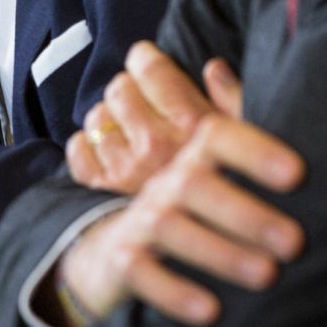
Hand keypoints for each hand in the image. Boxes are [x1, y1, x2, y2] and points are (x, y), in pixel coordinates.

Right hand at [55, 114, 304, 326]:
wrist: (117, 242)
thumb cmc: (184, 198)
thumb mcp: (202, 157)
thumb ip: (223, 114)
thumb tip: (218, 66)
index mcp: (189, 149)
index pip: (216, 135)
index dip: (253, 149)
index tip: (298, 174)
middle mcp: (162, 178)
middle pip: (195, 181)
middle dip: (246, 211)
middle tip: (295, 241)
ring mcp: (139, 217)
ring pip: (169, 226)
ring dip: (219, 252)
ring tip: (267, 275)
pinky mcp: (122, 259)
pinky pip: (140, 272)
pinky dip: (174, 292)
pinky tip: (212, 311)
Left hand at [67, 42, 242, 194]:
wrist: (202, 267)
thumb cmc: (234, 195)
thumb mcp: (247, 145)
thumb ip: (232, 102)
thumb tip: (213, 68)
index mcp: (189, 126)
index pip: (151, 70)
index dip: (145, 58)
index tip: (148, 61)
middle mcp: (152, 144)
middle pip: (119, 89)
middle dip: (128, 87)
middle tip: (142, 99)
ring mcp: (123, 169)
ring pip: (97, 118)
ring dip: (109, 118)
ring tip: (128, 129)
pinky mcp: (102, 192)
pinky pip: (79, 152)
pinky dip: (87, 146)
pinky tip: (108, 150)